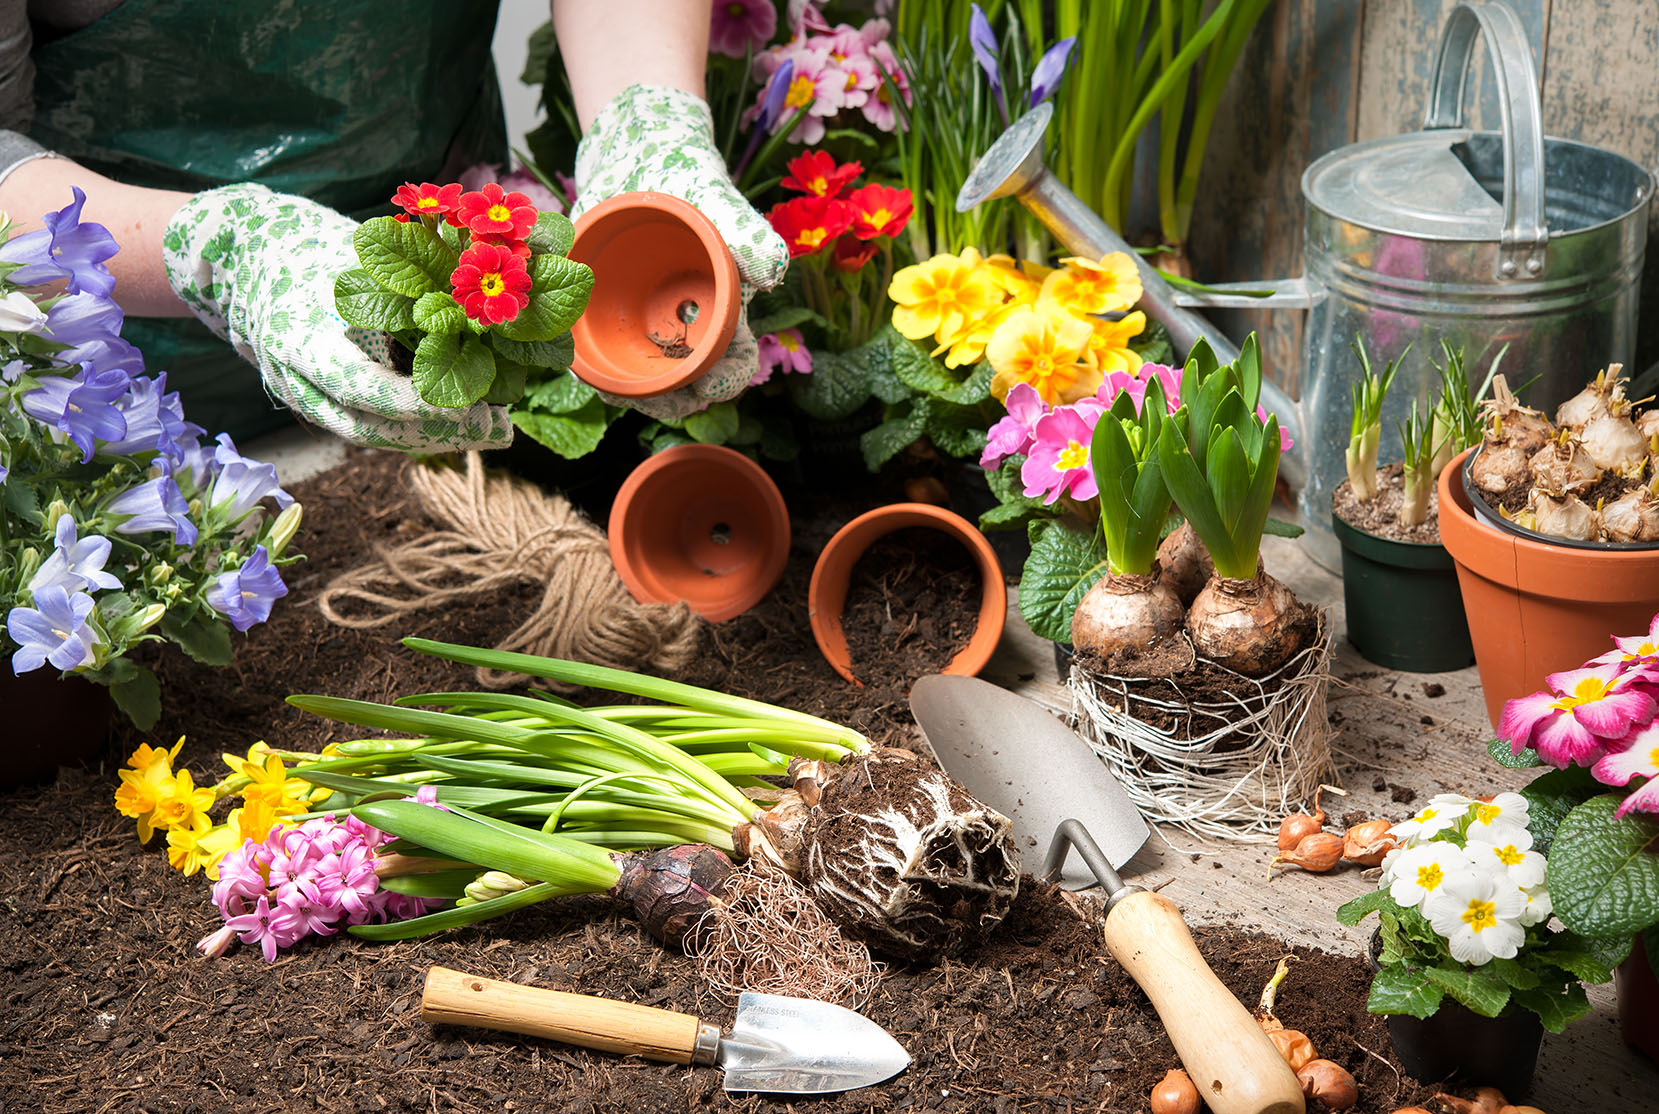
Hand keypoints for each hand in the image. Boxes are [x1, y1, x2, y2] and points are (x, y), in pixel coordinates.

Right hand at [162, 184, 512, 451]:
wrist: (243, 257)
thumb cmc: (305, 245)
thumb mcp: (350, 256)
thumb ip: (402, 286)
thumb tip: (478, 310)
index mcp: (301, 342)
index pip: (361, 389)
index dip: (416, 404)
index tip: (469, 406)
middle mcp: (297, 382)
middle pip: (371, 429)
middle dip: (438, 434)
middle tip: (499, 428)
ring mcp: (304, 396)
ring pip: (373, 435)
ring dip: (435, 438)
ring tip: (494, 431)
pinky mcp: (318, 399)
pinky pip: (371, 425)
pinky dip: (415, 428)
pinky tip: (462, 422)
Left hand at [572, 84, 788, 420]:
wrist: (633, 154)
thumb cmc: (687, 176)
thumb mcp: (716, 199)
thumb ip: (747, 233)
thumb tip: (774, 271)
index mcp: (723, 310)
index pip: (734, 362)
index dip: (724, 383)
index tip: (706, 389)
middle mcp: (688, 325)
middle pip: (687, 384)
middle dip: (672, 402)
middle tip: (652, 400)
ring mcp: (647, 323)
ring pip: (645, 379)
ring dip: (632, 393)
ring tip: (614, 390)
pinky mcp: (608, 315)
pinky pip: (604, 356)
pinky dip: (596, 368)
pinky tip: (584, 367)